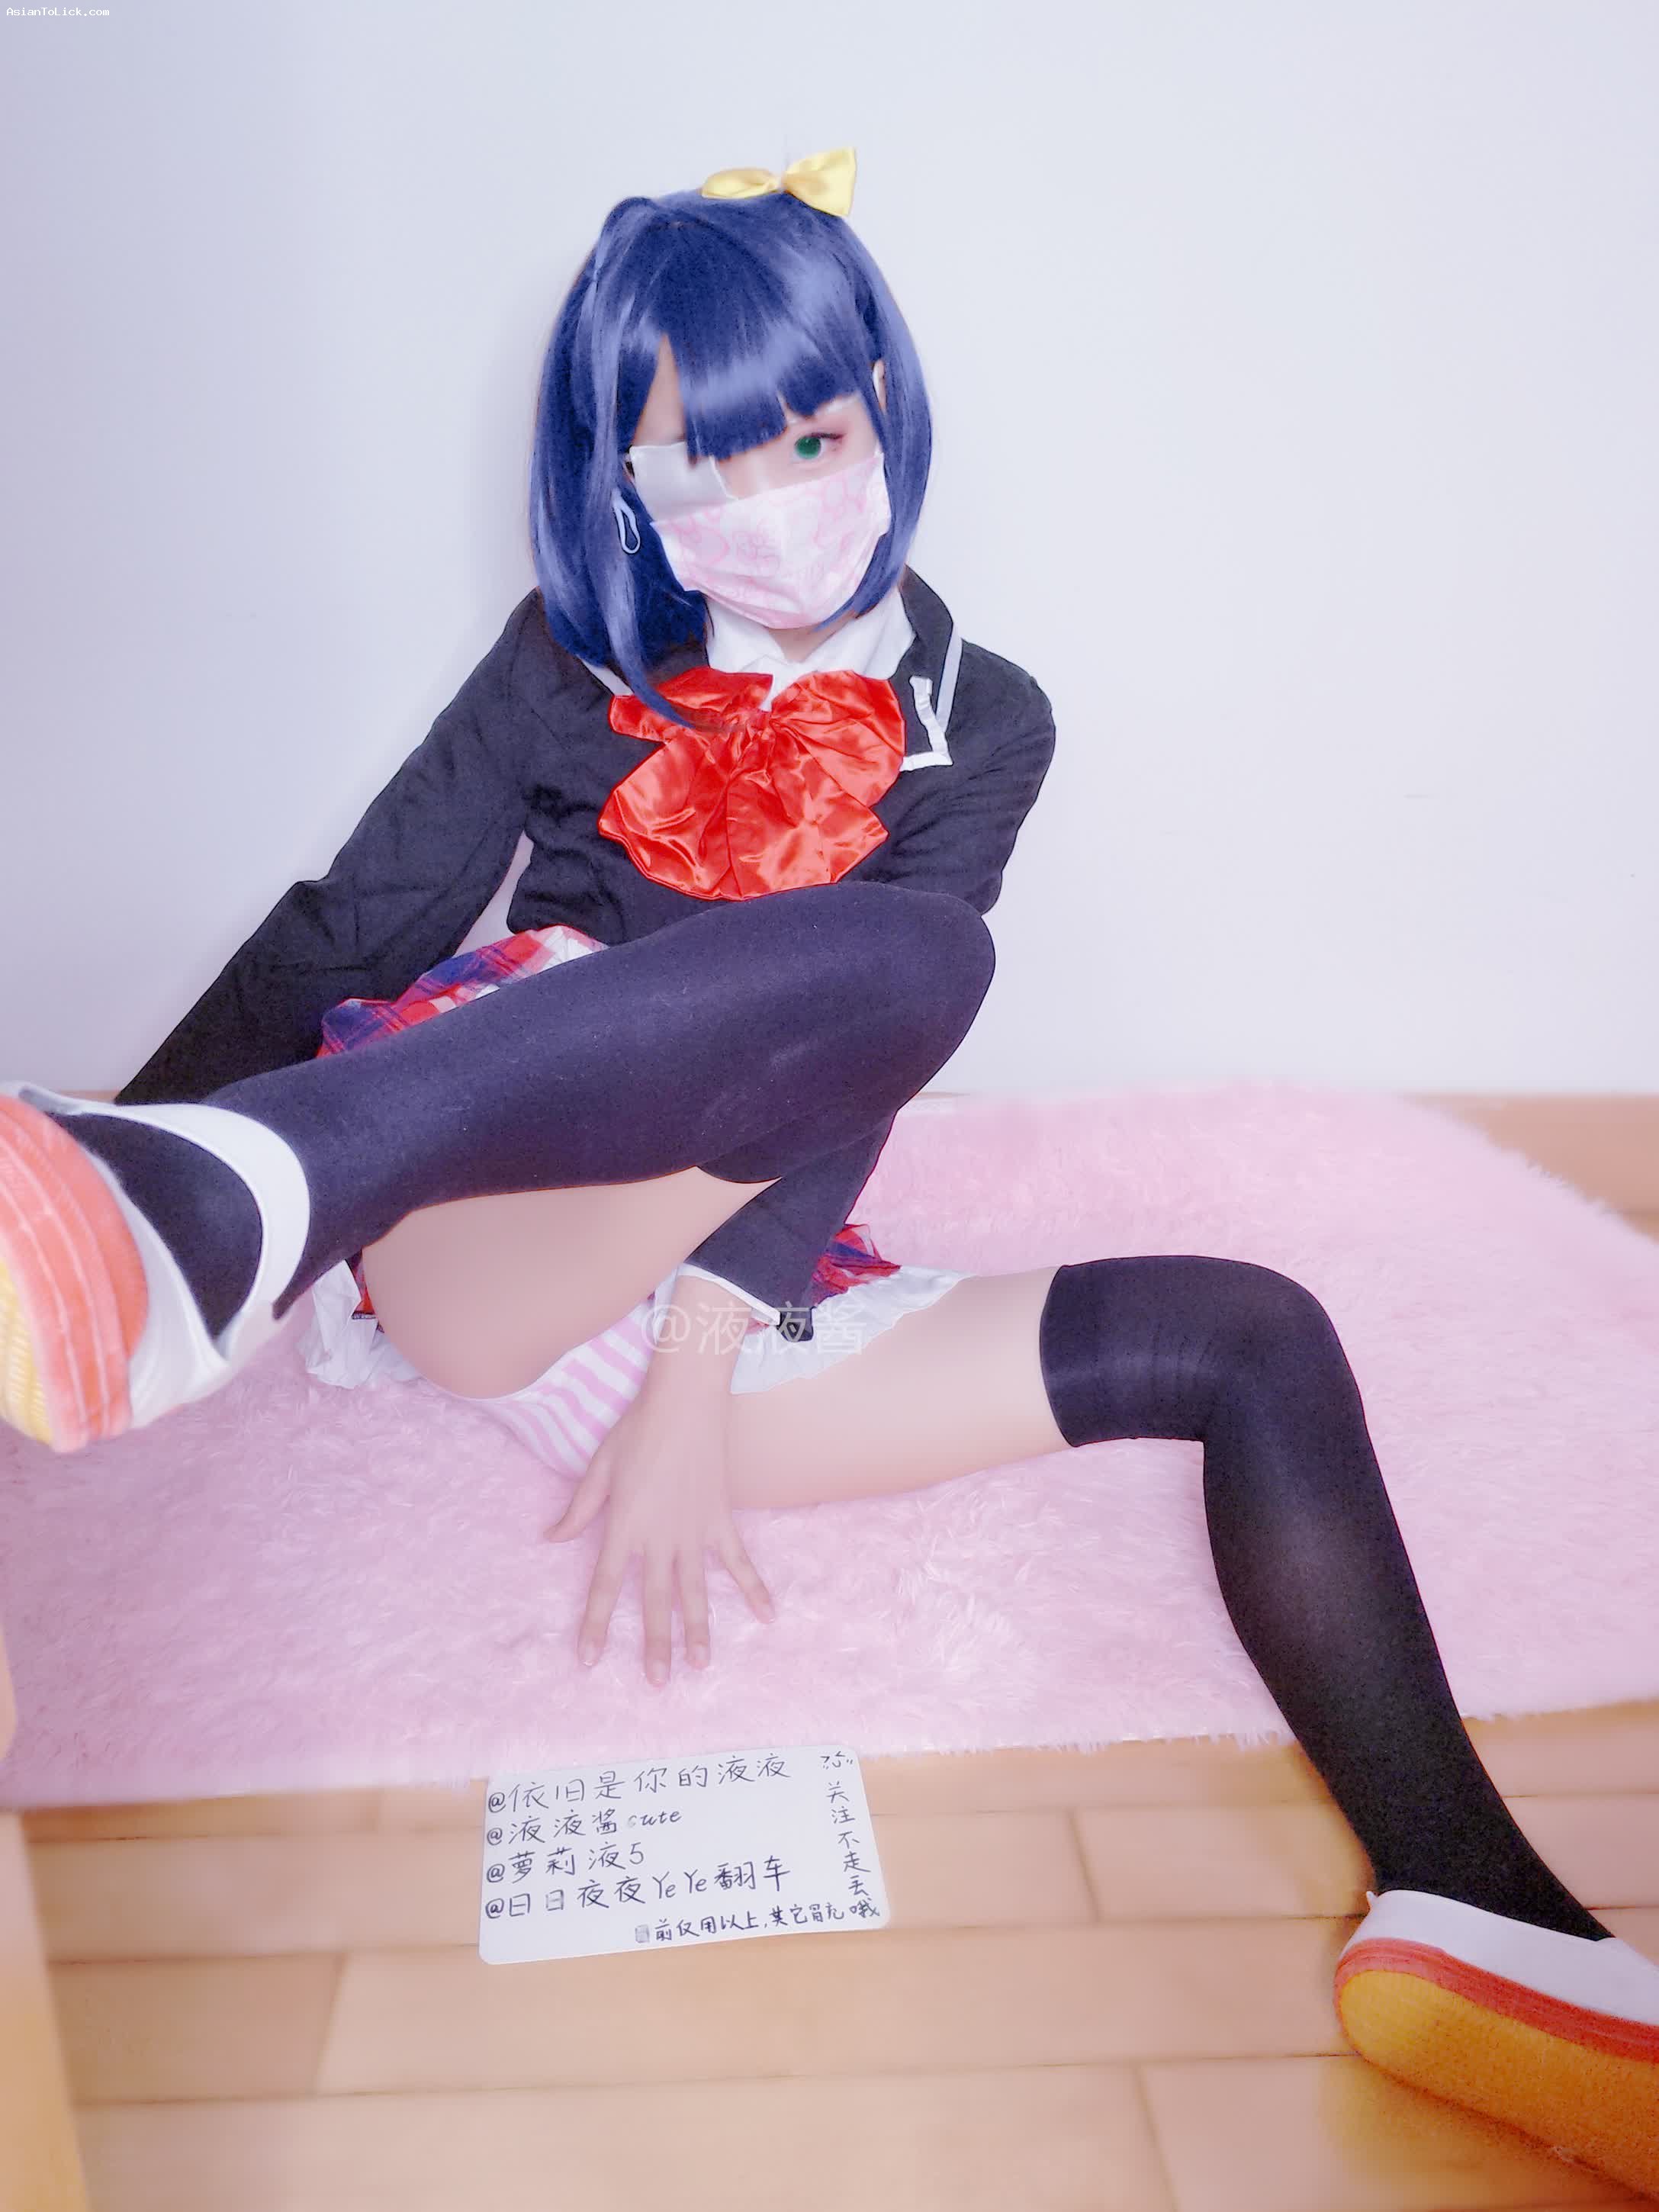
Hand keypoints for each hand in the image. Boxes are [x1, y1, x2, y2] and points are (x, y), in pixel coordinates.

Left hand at [543, 1382, 773, 1685]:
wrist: (684, 1403)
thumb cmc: (636, 1430)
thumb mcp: (598, 1469)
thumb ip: (579, 1510)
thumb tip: (551, 1537)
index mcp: (623, 1528)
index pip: (603, 1587)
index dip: (595, 1625)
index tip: (589, 1659)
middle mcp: (659, 1539)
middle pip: (653, 1602)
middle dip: (654, 1644)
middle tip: (657, 1682)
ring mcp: (694, 1533)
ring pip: (695, 1592)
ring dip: (699, 1630)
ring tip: (701, 1665)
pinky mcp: (721, 1520)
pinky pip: (739, 1561)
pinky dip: (754, 1588)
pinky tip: (768, 1615)